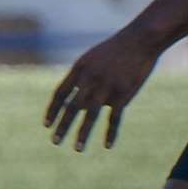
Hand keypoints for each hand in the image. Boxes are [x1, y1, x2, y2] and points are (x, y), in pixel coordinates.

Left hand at [44, 26, 160, 150]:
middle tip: (54, 142)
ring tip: (77, 149)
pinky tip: (107, 145)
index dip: (52, 110)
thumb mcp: (93, 58)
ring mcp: (107, 86)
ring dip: (83, 133)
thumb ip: (83, 78)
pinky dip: (111, 133)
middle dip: (62, 126)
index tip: (46, 125)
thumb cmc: (116, 49)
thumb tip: (77, 100)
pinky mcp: (124, 92)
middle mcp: (90, 78)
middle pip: (72, 106)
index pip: (60, 93)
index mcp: (80, 68)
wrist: (140, 39)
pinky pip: (115, 117)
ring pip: (90, 114)